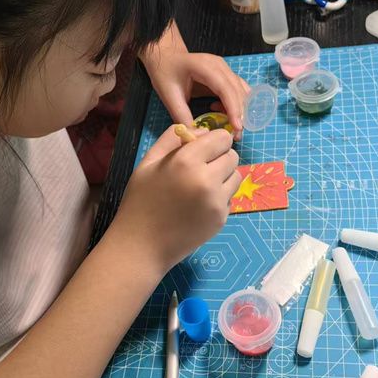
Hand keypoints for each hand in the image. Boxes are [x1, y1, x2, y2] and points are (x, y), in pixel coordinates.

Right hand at [112, 126, 240, 272]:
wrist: (142, 245)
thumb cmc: (141, 201)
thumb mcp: (148, 162)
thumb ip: (172, 139)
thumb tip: (200, 131)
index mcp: (186, 161)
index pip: (222, 138)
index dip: (214, 141)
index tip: (203, 149)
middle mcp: (207, 179)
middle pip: (232, 156)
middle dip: (219, 158)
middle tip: (200, 168)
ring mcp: (217, 201)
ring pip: (236, 177)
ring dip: (223, 177)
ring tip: (201, 186)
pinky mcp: (222, 219)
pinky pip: (230, 197)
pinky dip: (219, 197)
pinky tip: (198, 205)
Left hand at [142, 45, 250, 140]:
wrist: (166, 57)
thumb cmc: (165, 72)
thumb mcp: (169, 95)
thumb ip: (181, 115)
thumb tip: (195, 135)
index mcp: (205, 67)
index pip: (225, 88)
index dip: (233, 108)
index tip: (237, 127)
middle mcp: (219, 65)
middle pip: (237, 90)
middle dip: (240, 113)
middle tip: (236, 135)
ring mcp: (224, 68)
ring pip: (241, 91)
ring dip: (239, 110)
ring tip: (232, 128)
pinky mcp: (225, 74)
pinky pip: (237, 90)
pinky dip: (235, 104)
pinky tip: (222, 113)